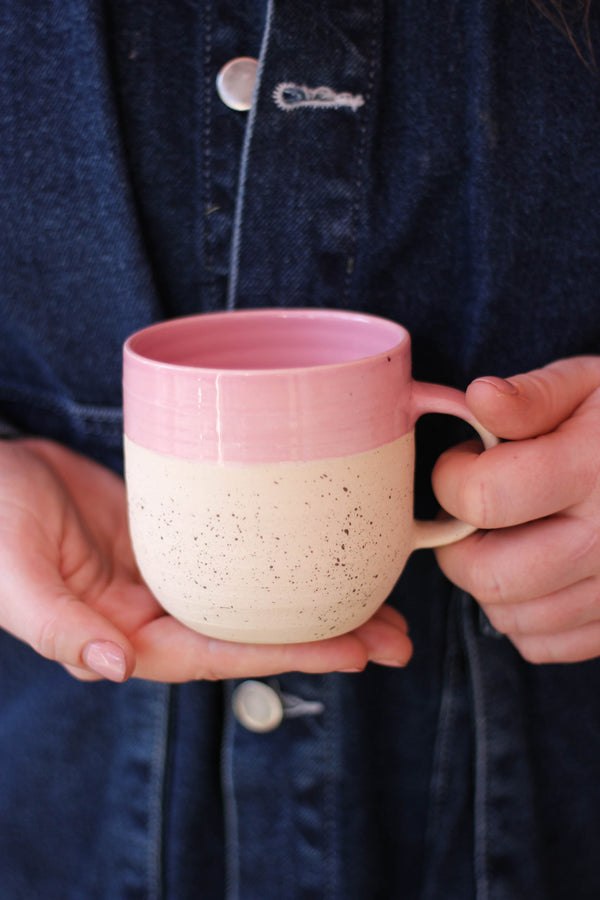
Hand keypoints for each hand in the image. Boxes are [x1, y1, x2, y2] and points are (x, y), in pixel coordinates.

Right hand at [0, 439, 411, 681]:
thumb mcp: (13, 574)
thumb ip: (57, 626)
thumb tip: (112, 668)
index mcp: (124, 636)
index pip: (222, 653)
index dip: (291, 653)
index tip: (358, 650)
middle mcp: (159, 613)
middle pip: (254, 632)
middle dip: (327, 638)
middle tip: (400, 638)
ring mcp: (173, 573)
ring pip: (257, 594)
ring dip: (319, 601)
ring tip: (387, 605)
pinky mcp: (178, 534)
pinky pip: (241, 551)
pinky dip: (285, 557)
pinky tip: (324, 552)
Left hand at [433, 356, 599, 663]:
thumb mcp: (591, 386)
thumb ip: (533, 396)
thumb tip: (480, 396)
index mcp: (594, 469)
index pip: (483, 497)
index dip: (451, 479)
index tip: (463, 464)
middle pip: (489, 575)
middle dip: (457, 544)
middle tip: (470, 513)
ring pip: (511, 618)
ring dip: (487, 582)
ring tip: (507, 537)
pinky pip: (543, 646)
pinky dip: (522, 616)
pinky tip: (535, 572)